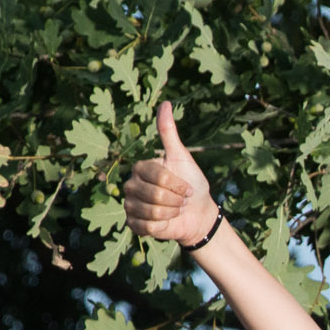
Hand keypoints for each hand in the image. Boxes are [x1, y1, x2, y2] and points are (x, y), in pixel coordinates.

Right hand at [122, 102, 221, 246]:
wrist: (199, 214)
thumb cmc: (192, 185)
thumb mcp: (183, 158)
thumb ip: (169, 133)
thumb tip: (165, 103)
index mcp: (140, 168)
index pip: (157, 176)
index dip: (177, 184)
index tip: (187, 188)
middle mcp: (131, 184)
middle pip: (154, 194)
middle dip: (176, 200)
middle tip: (181, 201)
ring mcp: (130, 205)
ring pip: (151, 211)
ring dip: (171, 213)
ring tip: (175, 210)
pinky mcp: (133, 224)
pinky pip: (146, 226)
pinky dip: (162, 226)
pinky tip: (167, 222)